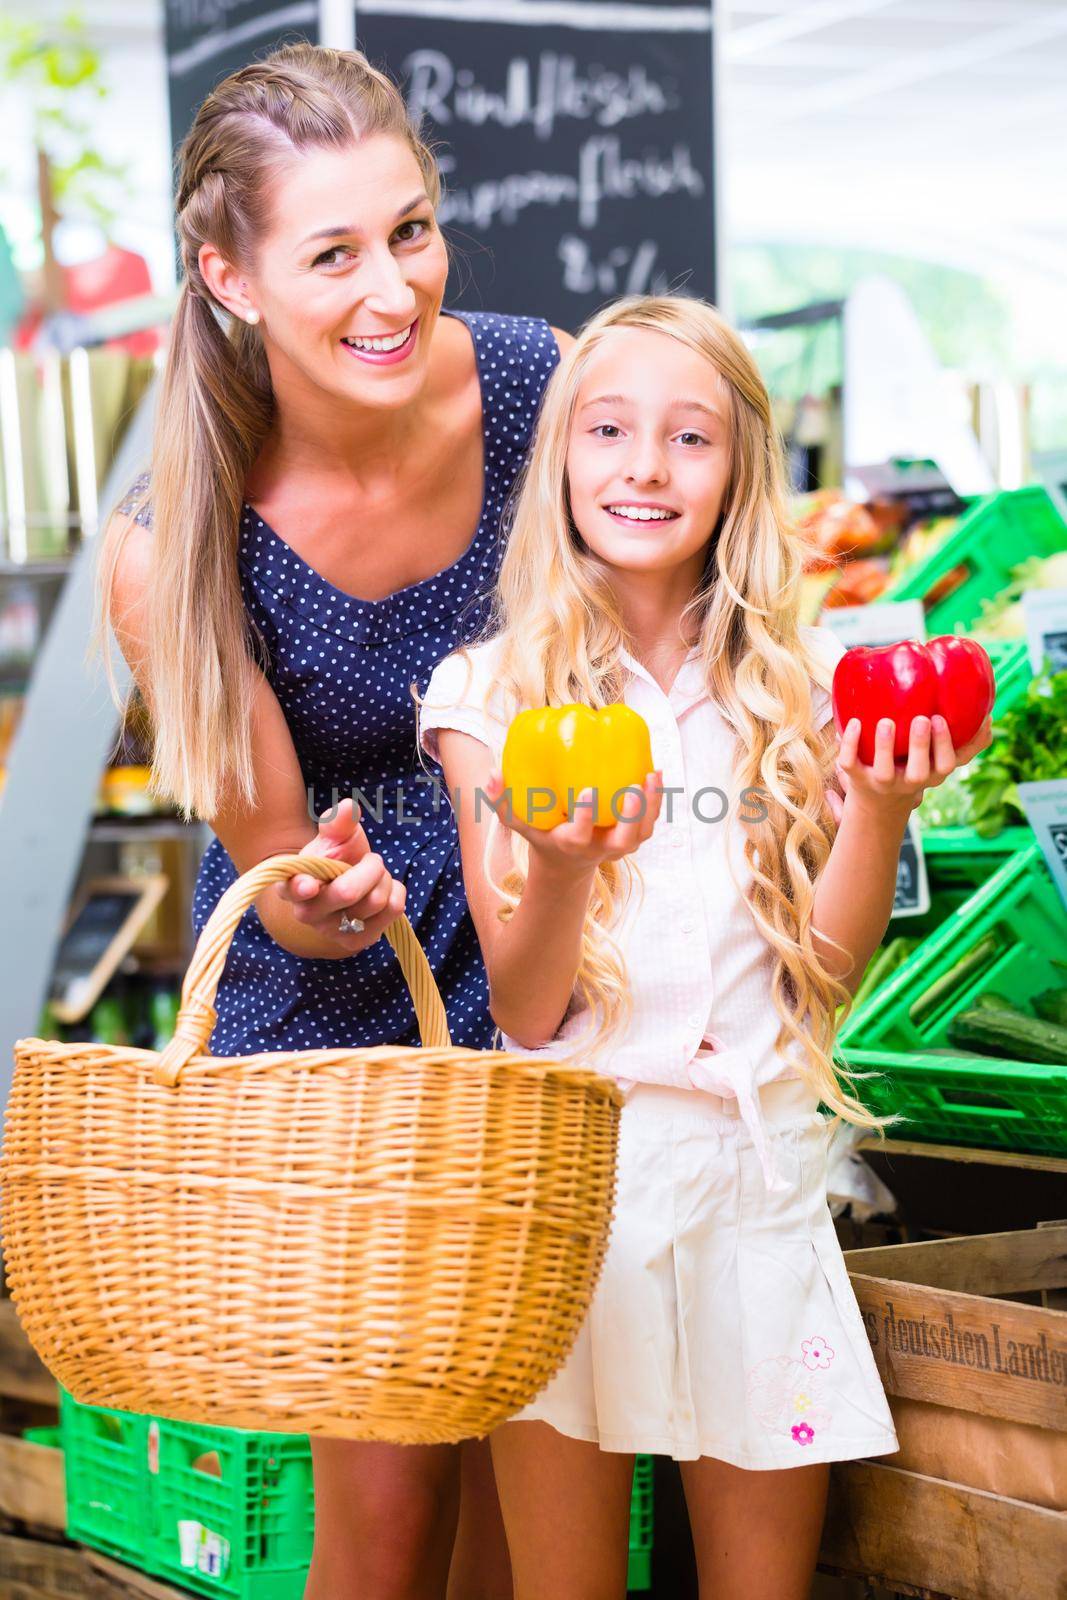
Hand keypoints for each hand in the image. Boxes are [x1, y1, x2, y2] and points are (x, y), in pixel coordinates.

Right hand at [275, 798, 406, 945]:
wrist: (347, 886)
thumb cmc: (336, 859)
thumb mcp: (334, 838)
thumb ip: (337, 823)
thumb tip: (348, 808)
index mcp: (291, 884)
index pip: (292, 888)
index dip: (302, 887)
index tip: (309, 884)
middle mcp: (306, 913)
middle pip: (348, 891)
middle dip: (369, 866)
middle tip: (368, 861)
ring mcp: (332, 931)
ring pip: (375, 900)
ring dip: (383, 879)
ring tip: (372, 877)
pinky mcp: (358, 942)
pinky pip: (393, 910)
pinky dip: (396, 892)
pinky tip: (381, 891)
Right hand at [484, 767, 663, 876]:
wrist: (566, 863)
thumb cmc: (541, 834)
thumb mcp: (517, 823)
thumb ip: (502, 801)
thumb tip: (493, 772)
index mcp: (571, 845)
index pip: (580, 836)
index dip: (584, 817)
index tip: (586, 793)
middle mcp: (599, 849)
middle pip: (623, 840)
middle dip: (631, 817)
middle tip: (633, 789)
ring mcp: (618, 846)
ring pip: (642, 832)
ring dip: (650, 806)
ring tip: (652, 774)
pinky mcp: (631, 838)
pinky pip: (648, 823)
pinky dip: (655, 802)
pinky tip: (655, 772)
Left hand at [827, 713, 992, 824]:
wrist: (877, 800)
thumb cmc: (914, 767)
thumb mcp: (940, 760)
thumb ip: (965, 743)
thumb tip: (989, 717)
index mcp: (932, 773)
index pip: (947, 764)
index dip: (946, 744)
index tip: (942, 718)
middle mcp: (909, 781)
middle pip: (920, 771)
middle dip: (921, 745)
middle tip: (921, 719)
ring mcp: (883, 782)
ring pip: (885, 772)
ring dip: (886, 747)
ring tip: (886, 722)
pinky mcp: (857, 779)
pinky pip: (850, 764)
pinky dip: (849, 744)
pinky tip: (853, 723)